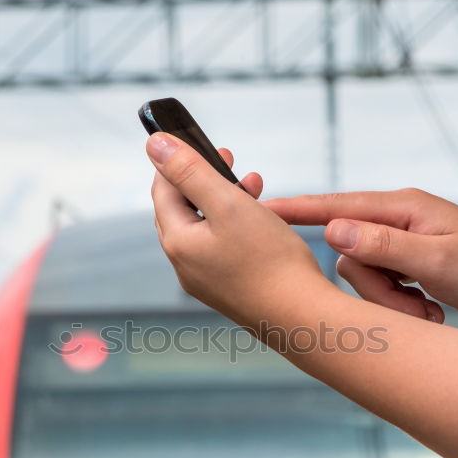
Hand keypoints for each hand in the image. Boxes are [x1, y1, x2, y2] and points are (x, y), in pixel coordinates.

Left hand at [149, 134, 326, 328]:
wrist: (302, 316)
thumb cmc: (269, 260)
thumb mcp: (228, 203)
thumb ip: (190, 171)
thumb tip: (155, 144)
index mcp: (177, 243)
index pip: (163, 191)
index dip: (178, 161)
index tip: (198, 141)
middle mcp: (185, 265)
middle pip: (182, 209)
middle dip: (204, 179)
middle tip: (228, 158)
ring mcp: (206, 280)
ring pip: (205, 227)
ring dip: (225, 200)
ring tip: (254, 185)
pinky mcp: (227, 289)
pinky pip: (222, 247)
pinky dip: (236, 225)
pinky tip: (261, 219)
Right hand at [264, 188, 457, 328]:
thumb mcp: (436, 261)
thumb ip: (382, 246)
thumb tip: (332, 230)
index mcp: (402, 209)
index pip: (335, 206)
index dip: (295, 210)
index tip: (257, 209)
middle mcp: (398, 220)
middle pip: (348, 255)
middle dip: (373, 290)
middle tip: (413, 308)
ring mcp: (403, 243)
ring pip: (364, 277)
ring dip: (391, 304)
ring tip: (429, 312)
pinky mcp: (409, 264)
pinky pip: (383, 287)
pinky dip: (402, 306)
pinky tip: (431, 311)